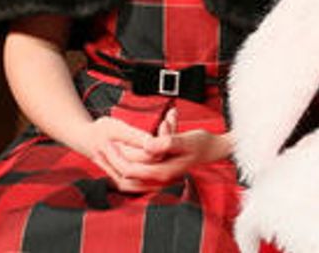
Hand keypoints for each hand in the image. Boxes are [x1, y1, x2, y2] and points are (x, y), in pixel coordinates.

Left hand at [85, 109, 233, 192]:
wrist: (212, 149)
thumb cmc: (201, 143)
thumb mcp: (186, 140)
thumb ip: (167, 142)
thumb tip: (148, 146)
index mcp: (164, 171)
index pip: (132, 169)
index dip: (119, 157)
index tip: (110, 142)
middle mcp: (160, 178)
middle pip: (128, 173)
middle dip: (116, 159)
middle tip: (105, 143)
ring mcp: (159, 177)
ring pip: (131, 175)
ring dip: (121, 162)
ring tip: (110, 148)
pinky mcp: (159, 173)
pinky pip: (138, 173)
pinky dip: (130, 163)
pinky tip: (124, 155)